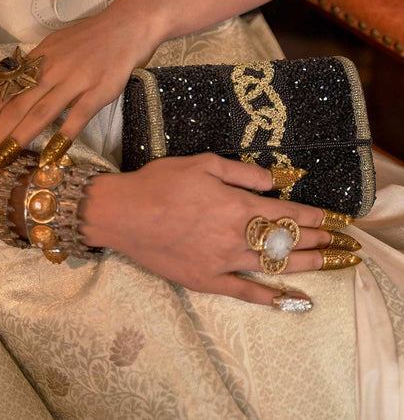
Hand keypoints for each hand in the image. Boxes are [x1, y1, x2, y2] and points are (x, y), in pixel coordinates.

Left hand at [0, 0, 163, 184]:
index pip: (3, 91)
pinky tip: (51, 156)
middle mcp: (52, 69)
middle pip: (16, 105)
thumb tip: (7, 86)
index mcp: (39, 59)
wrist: (128, 25)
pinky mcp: (99, 90)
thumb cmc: (92, 38)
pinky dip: (63, 136)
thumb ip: (34, 68)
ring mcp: (76, 80)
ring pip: (40, 112)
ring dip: (18, 138)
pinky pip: (77, 116)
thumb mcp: (56, 46)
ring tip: (0, 162)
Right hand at [81, 154, 348, 308]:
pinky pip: (242, 291)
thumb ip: (242, 172)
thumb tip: (273, 181)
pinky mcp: (206, 279)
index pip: (285, 212)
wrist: (123, 214)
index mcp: (237, 205)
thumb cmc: (161, 183)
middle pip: (285, 240)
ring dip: (304, 264)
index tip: (333, 218)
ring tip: (326, 262)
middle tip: (340, 242)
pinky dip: (266, 297)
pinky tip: (286, 300)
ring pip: (272, 265)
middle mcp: (236, 236)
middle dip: (316, 239)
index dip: (312, 215)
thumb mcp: (203, 163)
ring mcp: (223, 261)